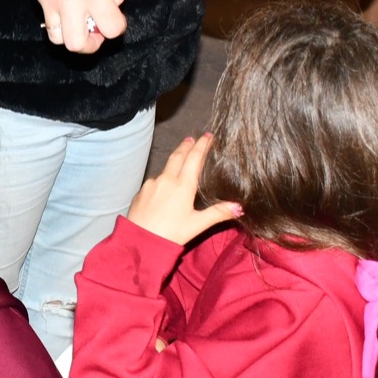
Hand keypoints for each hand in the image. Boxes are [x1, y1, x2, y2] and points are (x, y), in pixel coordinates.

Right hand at [23, 0, 125, 53]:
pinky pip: (49, 24)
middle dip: (91, 43)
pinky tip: (68, 10)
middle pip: (79, 44)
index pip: (111, 28)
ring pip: (60, 40)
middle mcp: (72, 0)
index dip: (117, 27)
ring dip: (73, 36)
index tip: (115, 16)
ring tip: (80, 21)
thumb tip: (112, 5)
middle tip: (96, 28)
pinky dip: (60, 24)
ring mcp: (52, 2)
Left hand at [126, 134, 240, 245]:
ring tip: (180, 158)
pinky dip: (163, 177)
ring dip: (174, 160)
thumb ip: (218, 213)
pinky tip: (165, 184)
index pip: (194, 158)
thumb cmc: (170, 234)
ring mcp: (151, 184)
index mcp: (183, 185)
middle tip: (192, 138)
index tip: (208, 136)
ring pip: (165, 168)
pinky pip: (155, 180)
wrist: (138, 241)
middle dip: (186, 146)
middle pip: (178, 156)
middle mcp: (166, 179)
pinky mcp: (141, 192)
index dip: (202, 145)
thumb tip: (239, 207)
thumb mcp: (197, 225)